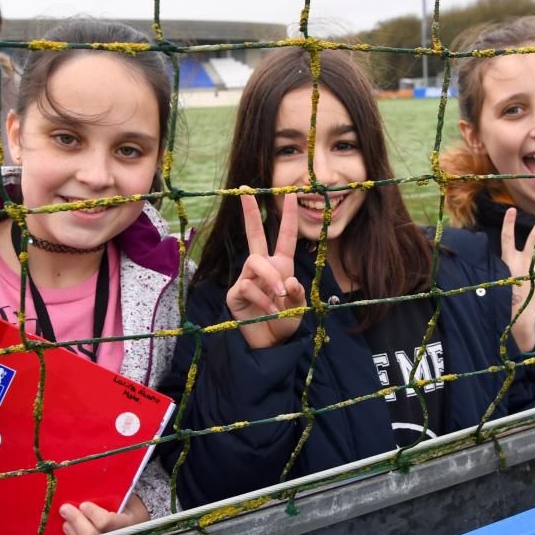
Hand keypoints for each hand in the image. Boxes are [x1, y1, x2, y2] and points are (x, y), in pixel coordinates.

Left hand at [60, 494, 148, 534]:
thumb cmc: (133, 510)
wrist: (139, 526)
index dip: (93, 514)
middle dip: (77, 521)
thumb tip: (95, 487)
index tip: (84, 505)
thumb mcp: (131, 500)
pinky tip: (69, 527)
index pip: (106, 522)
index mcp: (128, 524)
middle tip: (65, 509)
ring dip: (72, 530)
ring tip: (66, 518)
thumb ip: (115, 496)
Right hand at [226, 191, 305, 348]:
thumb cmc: (285, 322)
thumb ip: (297, 294)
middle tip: (245, 190)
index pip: (285, 237)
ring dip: (270, 277)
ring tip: (280, 295)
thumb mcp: (299, 309)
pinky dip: (262, 297)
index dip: (289, 216)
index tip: (291, 193)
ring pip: (255, 261)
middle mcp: (263, 268)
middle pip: (255, 234)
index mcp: (282, 265)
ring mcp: (247, 278)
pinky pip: (247, 285)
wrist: (270, 345)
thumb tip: (289, 280)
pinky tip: (268, 309)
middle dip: (250, 213)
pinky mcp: (235, 293)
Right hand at [500, 208, 534, 352]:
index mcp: (509, 261)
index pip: (508, 238)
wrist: (519, 318)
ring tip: (528, 283)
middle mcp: (524, 262)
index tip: (512, 209)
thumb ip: (523, 263)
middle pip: (534, 239)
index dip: (508, 223)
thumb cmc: (509, 296)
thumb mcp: (508, 276)